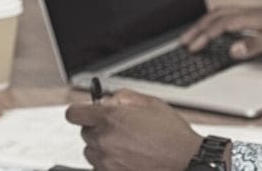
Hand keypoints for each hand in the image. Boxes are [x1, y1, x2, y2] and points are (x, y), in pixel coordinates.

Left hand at [66, 90, 201, 170]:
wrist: (188, 162)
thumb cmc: (173, 135)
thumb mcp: (149, 103)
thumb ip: (122, 97)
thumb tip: (106, 100)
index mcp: (110, 118)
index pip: (74, 113)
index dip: (80, 111)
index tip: (84, 113)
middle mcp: (105, 140)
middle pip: (85, 133)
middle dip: (98, 129)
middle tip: (119, 130)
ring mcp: (108, 162)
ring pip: (92, 152)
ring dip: (103, 148)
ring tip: (127, 147)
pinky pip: (100, 168)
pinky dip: (109, 164)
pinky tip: (127, 159)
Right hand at [180, 5, 261, 58]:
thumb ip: (256, 46)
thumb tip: (232, 50)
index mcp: (255, 16)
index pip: (221, 24)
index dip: (203, 36)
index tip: (190, 47)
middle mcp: (254, 12)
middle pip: (218, 15)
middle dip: (198, 28)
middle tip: (184, 40)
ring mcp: (261, 13)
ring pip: (225, 13)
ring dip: (208, 23)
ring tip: (197, 33)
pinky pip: (235, 15)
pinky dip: (222, 21)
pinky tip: (226, 30)